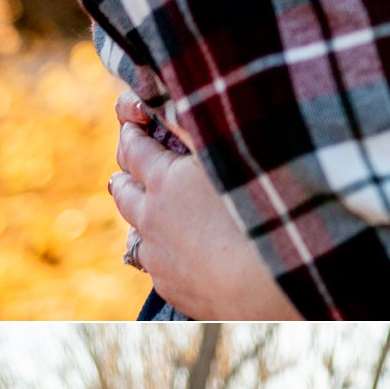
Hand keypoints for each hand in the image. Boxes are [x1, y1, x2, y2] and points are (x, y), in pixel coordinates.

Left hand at [108, 107, 295, 319]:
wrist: (266, 287)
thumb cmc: (261, 209)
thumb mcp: (236, 152)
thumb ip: (205, 126)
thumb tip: (186, 99)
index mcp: (165, 179)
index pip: (134, 148)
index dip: (133, 132)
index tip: (135, 122)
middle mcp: (151, 218)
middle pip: (123, 192)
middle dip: (125, 175)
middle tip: (126, 169)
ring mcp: (159, 257)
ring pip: (134, 235)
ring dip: (137, 218)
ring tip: (141, 212)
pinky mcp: (173, 289)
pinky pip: (154, 267)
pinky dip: (158, 254)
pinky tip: (170, 255)